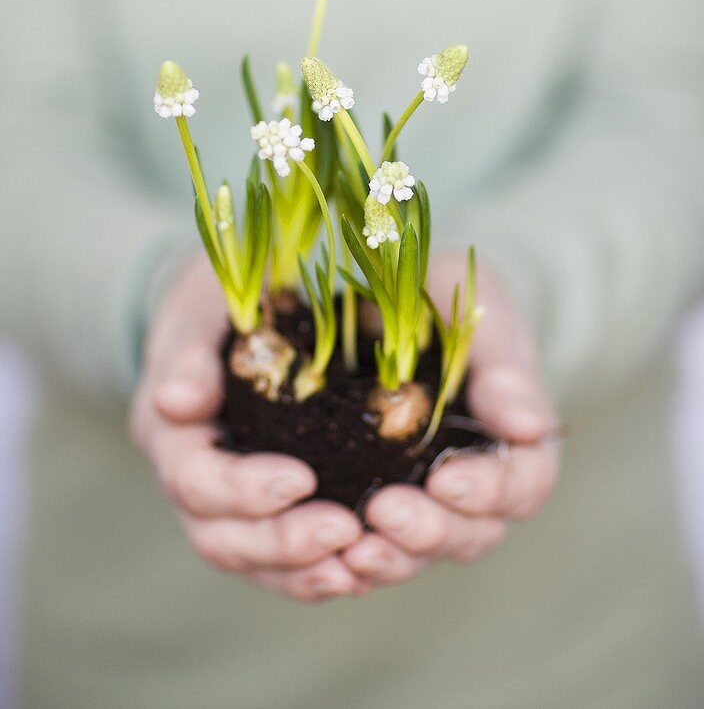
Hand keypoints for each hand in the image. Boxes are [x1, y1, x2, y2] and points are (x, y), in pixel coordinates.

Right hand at [129, 251, 364, 601]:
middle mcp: (191, 481)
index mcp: (170, 431)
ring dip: (303, 569)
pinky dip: (315, 571)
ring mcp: (223, 505)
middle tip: (345, 530)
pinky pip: (281, 560)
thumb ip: (189, 354)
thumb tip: (176, 399)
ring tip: (360, 562)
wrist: (224, 317)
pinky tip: (361, 569)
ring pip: (251, 560)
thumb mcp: (200, 310)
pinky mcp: (262, 512)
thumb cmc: (217, 304)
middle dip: (281, 542)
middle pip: (221, 537)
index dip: (244, 489)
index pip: (195, 479)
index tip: (303, 478)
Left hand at [343, 256, 558, 586]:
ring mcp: (427, 502)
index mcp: (517, 440)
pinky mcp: (376, 504)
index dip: (490, 490)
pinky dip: (351, 559)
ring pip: (422, 553)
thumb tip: (531, 426)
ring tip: (351, 547)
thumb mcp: (479, 310)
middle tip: (385, 510)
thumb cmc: (446, 299)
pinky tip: (324, 554)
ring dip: (391, 556)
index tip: (447, 479)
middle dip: (431, 530)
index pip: (523, 484)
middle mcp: (478, 485)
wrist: (389, 300)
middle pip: (471, 532)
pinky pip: (372, 548)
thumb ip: (505, 365)